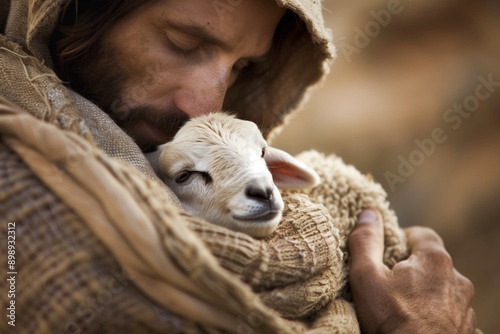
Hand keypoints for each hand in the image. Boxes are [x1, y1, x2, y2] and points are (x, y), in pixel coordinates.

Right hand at [348, 209, 475, 332]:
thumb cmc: (392, 319)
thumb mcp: (367, 276)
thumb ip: (366, 241)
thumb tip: (368, 212)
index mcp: (434, 260)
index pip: (421, 234)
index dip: (401, 239)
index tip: (386, 253)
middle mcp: (456, 279)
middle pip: (431, 262)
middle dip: (411, 268)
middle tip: (388, 283)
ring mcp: (465, 306)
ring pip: (442, 288)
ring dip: (425, 292)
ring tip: (402, 307)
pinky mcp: (466, 328)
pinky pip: (449, 312)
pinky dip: (435, 313)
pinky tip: (417, 323)